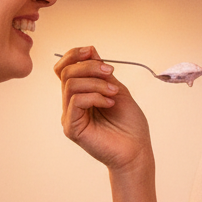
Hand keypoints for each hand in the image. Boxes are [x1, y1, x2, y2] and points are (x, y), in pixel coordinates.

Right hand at [56, 46, 151, 172]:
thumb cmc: (130, 125)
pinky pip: (75, 102)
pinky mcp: (72, 128)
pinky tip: (109, 103)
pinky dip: (95, 97)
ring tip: (114, 93)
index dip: (75, 55)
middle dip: (90, 67)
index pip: (64, 68)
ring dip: (96, 83)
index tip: (93, 52)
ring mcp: (70, 116)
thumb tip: (91, 51)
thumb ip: (102, 73)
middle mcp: (71, 104)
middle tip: (110, 73)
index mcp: (80, 94)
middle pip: (66, 73)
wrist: (137, 150)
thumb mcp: (117, 89)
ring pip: (71, 85)